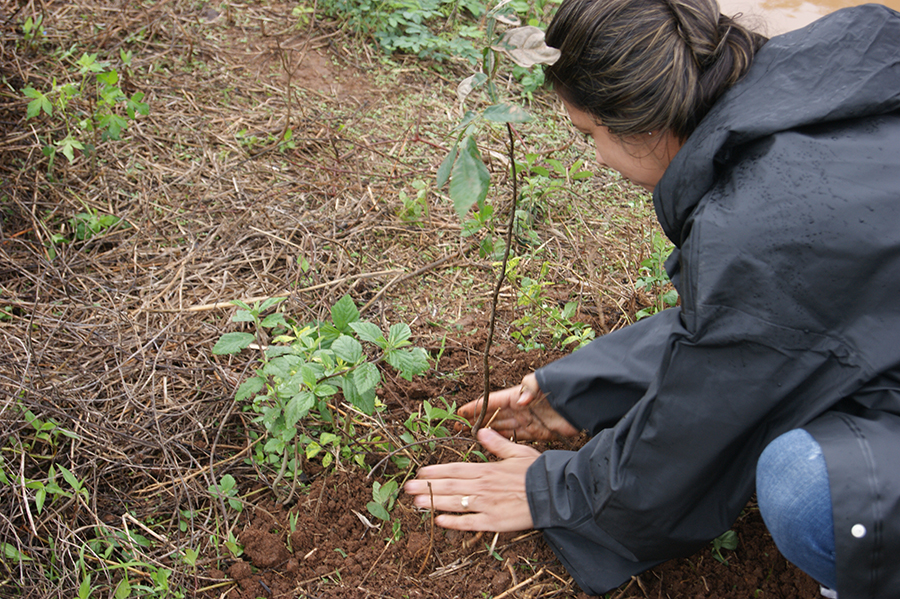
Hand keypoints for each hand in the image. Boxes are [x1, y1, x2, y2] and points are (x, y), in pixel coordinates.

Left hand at [404, 428, 538, 531]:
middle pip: (449, 486)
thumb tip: (482, 431)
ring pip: (454, 503)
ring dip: (433, 503)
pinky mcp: (493, 521)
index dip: (436, 471)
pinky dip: (452, 522)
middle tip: (408, 488)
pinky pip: (468, 523)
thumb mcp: (518, 452)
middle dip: (426, 486)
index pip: (455, 469)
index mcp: (487, 469)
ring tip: (416, 503)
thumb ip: (497, 444)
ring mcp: (486, 505)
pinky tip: (439, 521)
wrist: (553, 494)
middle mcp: (482, 487)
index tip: (420, 471)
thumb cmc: (537, 472)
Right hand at [457, 373, 578, 440]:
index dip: (475, 407)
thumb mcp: (543, 383)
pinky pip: (515, 437)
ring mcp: (527, 420)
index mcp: (516, 395)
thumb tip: (520, 401)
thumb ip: (530, 388)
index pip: (491, 401)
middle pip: (493, 415)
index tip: (459, 412)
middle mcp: (519, 408)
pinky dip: (502, 440)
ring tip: (469, 436)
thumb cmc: (560, 389)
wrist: (582, 404)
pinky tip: (491, 444)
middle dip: (475, 421)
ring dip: (486, 431)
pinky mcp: (536, 432)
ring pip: (501, 427)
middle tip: (459, 428)